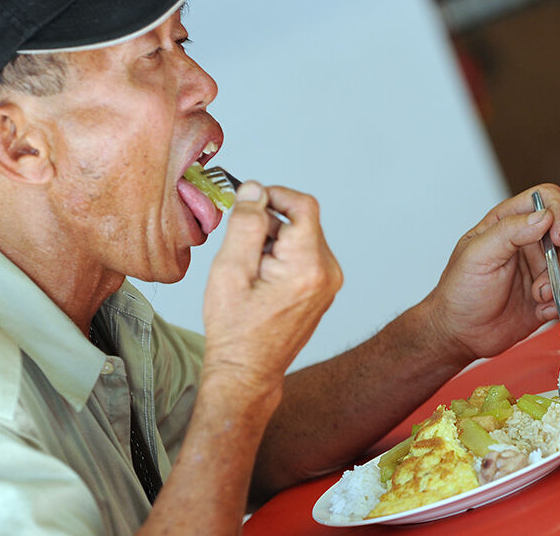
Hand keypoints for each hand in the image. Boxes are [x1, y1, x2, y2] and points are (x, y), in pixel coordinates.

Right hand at [200, 182, 342, 391]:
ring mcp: (329, 282)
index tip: (249, 202)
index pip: (303, 205)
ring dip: (273, 241)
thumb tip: (255, 189)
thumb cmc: (236, 328)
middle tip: (241, 250)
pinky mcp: (323, 288)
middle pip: (302, 220)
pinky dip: (281, 256)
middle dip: (269, 225)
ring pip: (301, 236)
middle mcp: (328, 273)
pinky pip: (304, 254)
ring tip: (250, 271)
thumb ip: (246, 224)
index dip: (274, 195)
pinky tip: (261, 280)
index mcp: (309, 266)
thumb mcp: (231, 270)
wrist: (247, 371)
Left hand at [423, 183, 559, 361]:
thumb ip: (509, 231)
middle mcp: (533, 243)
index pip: (548, 198)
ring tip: (541, 302)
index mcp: (510, 224)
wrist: (461, 334)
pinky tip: (544, 312)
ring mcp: (545, 269)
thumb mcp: (476, 256)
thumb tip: (543, 216)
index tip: (558, 238)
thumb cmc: (460, 292)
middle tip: (542, 287)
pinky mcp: (555, 295)